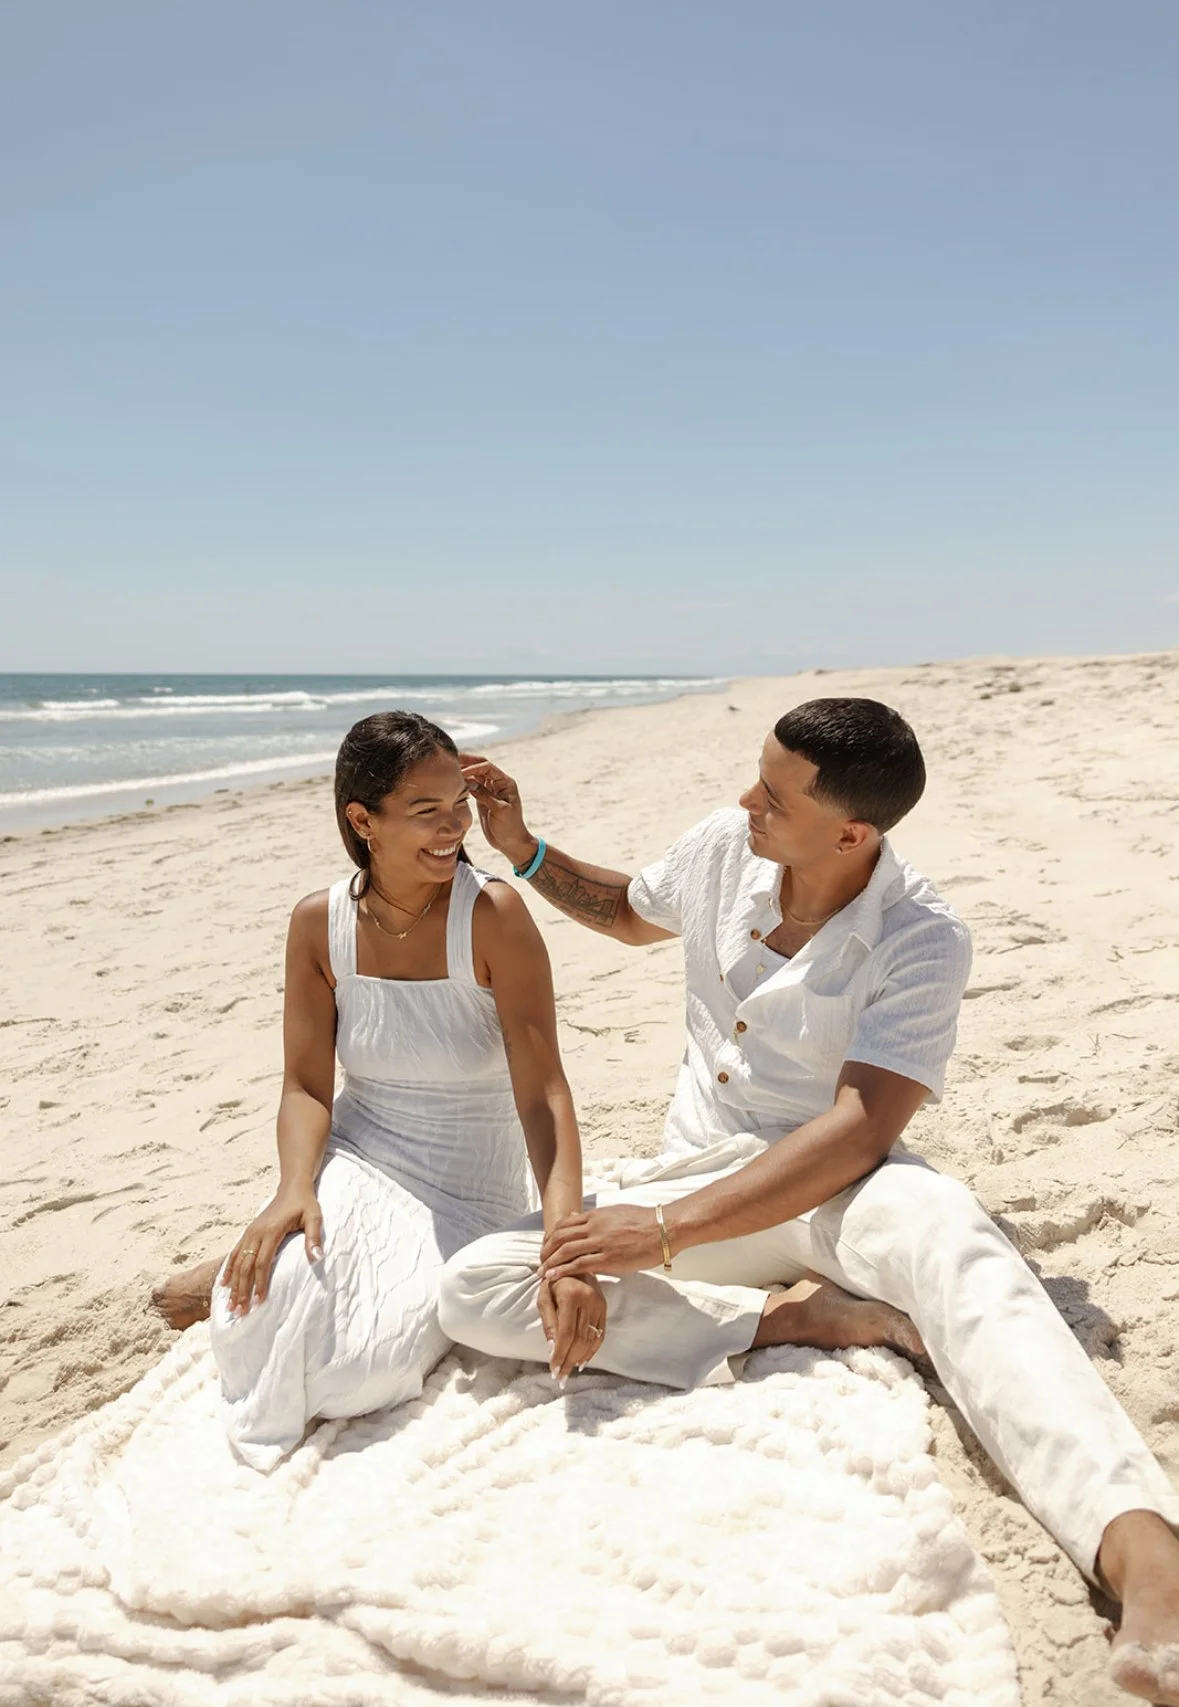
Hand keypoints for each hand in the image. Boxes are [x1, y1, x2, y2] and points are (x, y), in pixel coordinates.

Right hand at [221, 1184, 323, 1315]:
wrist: (292, 1187)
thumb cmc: (305, 1204)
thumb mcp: (315, 1217)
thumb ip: (314, 1237)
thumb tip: (318, 1258)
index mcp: (271, 1231)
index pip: (262, 1263)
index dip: (260, 1284)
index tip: (259, 1302)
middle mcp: (256, 1233)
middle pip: (245, 1266)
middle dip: (242, 1290)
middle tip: (240, 1312)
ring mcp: (250, 1233)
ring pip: (237, 1263)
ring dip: (233, 1285)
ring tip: (231, 1306)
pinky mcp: (248, 1233)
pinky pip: (234, 1253)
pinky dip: (228, 1270)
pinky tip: (223, 1284)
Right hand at [459, 753, 534, 867]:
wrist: (510, 842)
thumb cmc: (510, 826)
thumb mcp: (500, 810)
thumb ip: (485, 795)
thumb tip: (469, 782)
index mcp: (505, 783)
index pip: (487, 768)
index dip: (474, 767)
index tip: (461, 773)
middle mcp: (497, 783)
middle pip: (480, 766)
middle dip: (467, 762)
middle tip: (451, 759)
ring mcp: (489, 790)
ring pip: (474, 775)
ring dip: (463, 771)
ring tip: (449, 768)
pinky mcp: (481, 798)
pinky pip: (471, 786)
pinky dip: (462, 783)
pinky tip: (453, 782)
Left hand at [536, 1274, 606, 1379]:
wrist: (571, 1265)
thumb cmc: (553, 1282)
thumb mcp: (543, 1298)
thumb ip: (548, 1323)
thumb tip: (552, 1350)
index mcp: (571, 1296)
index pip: (566, 1333)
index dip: (560, 1354)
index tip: (554, 1370)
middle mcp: (588, 1300)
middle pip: (579, 1339)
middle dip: (568, 1360)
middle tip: (560, 1377)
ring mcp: (599, 1304)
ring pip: (590, 1339)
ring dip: (579, 1358)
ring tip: (569, 1371)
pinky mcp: (604, 1307)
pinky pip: (600, 1334)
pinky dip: (592, 1351)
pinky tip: (582, 1361)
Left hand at [539, 1205, 663, 1281]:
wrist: (664, 1228)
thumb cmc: (644, 1221)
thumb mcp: (616, 1213)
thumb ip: (597, 1217)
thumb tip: (578, 1216)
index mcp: (596, 1216)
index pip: (564, 1224)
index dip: (551, 1236)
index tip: (546, 1246)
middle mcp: (594, 1227)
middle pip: (560, 1237)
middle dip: (546, 1250)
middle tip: (540, 1261)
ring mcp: (600, 1242)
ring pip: (565, 1251)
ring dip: (550, 1262)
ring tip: (542, 1272)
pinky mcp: (608, 1259)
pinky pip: (579, 1265)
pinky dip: (562, 1271)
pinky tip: (553, 1277)